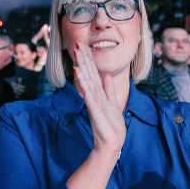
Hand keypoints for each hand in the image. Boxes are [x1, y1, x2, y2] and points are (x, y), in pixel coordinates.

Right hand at [71, 42, 124, 157]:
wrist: (112, 145)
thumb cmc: (111, 127)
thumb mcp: (113, 104)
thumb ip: (109, 91)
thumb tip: (107, 76)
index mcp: (99, 94)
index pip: (93, 73)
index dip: (89, 59)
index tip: (83, 46)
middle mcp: (94, 96)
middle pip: (88, 74)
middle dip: (83, 59)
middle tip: (77, 43)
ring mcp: (94, 103)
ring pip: (87, 81)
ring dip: (82, 67)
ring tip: (76, 54)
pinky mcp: (95, 110)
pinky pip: (89, 95)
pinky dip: (84, 84)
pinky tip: (80, 74)